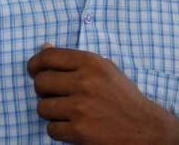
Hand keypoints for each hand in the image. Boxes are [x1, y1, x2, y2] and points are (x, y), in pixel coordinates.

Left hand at [26, 46, 178, 143]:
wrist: (144, 128)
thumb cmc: (122, 97)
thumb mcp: (104, 69)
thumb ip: (73, 60)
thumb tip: (43, 47)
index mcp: (91, 62)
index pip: (48, 57)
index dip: (35, 64)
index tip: (34, 71)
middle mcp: (85, 82)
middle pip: (41, 82)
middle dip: (43, 90)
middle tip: (53, 95)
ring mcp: (81, 107)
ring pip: (42, 107)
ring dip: (50, 112)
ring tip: (66, 112)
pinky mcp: (80, 130)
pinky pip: (51, 129)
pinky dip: (58, 130)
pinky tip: (72, 126)